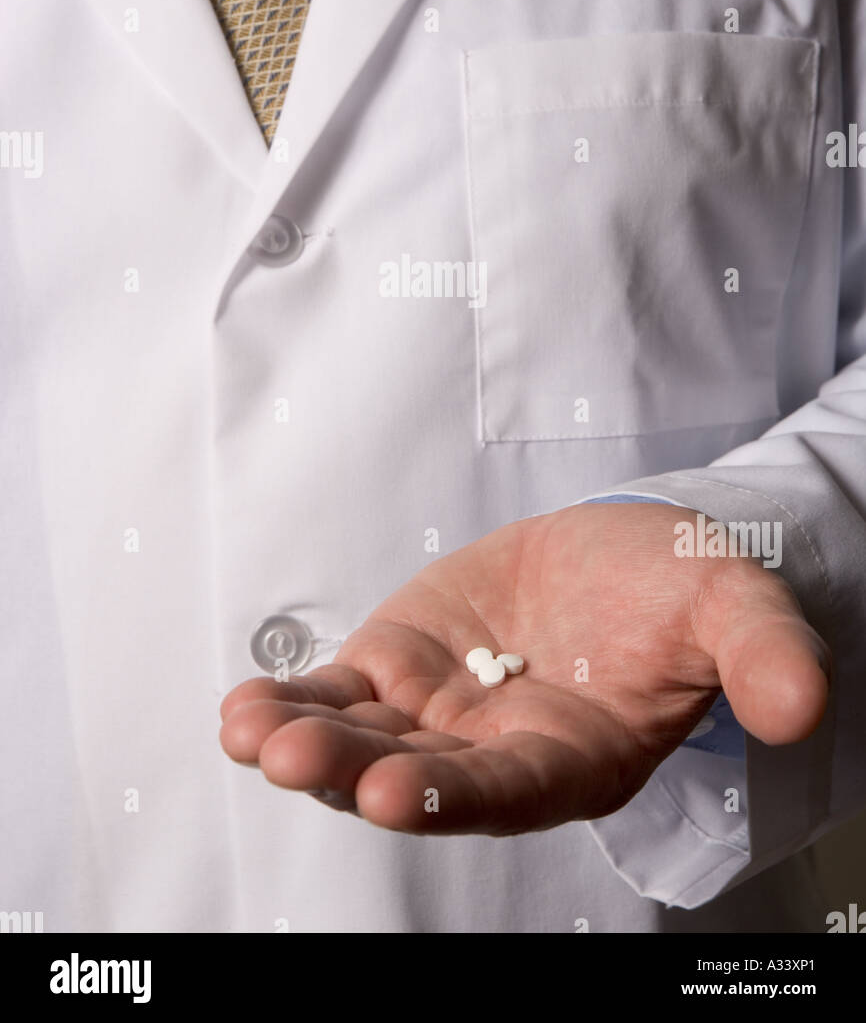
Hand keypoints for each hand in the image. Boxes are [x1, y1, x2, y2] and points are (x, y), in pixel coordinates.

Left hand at [220, 503, 829, 833]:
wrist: (619, 551)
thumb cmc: (677, 587)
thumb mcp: (730, 605)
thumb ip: (762, 655)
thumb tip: (801, 704)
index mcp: (576, 757)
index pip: (513, 790)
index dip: (456, 797)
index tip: (399, 792)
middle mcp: (496, 754)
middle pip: (417, 778)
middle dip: (353, 774)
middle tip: (294, 761)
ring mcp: (439, 715)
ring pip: (362, 740)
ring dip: (304, 741)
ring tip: (251, 730)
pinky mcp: (399, 666)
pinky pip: (338, 693)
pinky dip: (294, 699)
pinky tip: (245, 706)